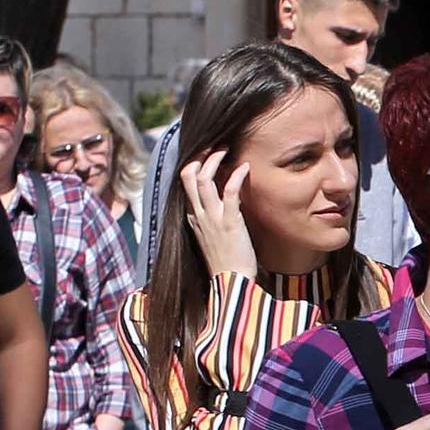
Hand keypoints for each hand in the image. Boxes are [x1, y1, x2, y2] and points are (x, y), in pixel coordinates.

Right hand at [179, 154, 257, 282]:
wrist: (232, 283)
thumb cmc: (227, 262)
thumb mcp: (211, 237)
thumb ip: (211, 219)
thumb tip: (222, 202)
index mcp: (193, 218)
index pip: (184, 185)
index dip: (194, 166)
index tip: (205, 155)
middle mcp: (199, 215)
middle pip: (188, 176)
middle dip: (200, 157)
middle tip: (215, 146)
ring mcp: (212, 218)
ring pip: (204, 180)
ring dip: (215, 160)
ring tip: (226, 149)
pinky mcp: (230, 223)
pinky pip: (229, 192)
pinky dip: (236, 176)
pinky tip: (244, 167)